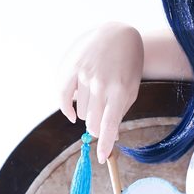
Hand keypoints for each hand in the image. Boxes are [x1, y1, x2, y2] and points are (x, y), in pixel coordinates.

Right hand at [57, 23, 143, 163]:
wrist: (118, 34)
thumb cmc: (127, 66)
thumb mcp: (130, 89)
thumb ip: (119, 113)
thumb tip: (111, 139)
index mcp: (120, 90)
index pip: (109, 125)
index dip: (105, 144)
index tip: (101, 158)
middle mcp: (101, 83)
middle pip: (92, 122)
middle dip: (95, 129)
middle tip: (98, 126)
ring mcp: (85, 75)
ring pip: (79, 111)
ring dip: (85, 113)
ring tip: (94, 101)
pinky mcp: (71, 67)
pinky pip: (62, 96)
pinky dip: (65, 109)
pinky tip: (70, 114)